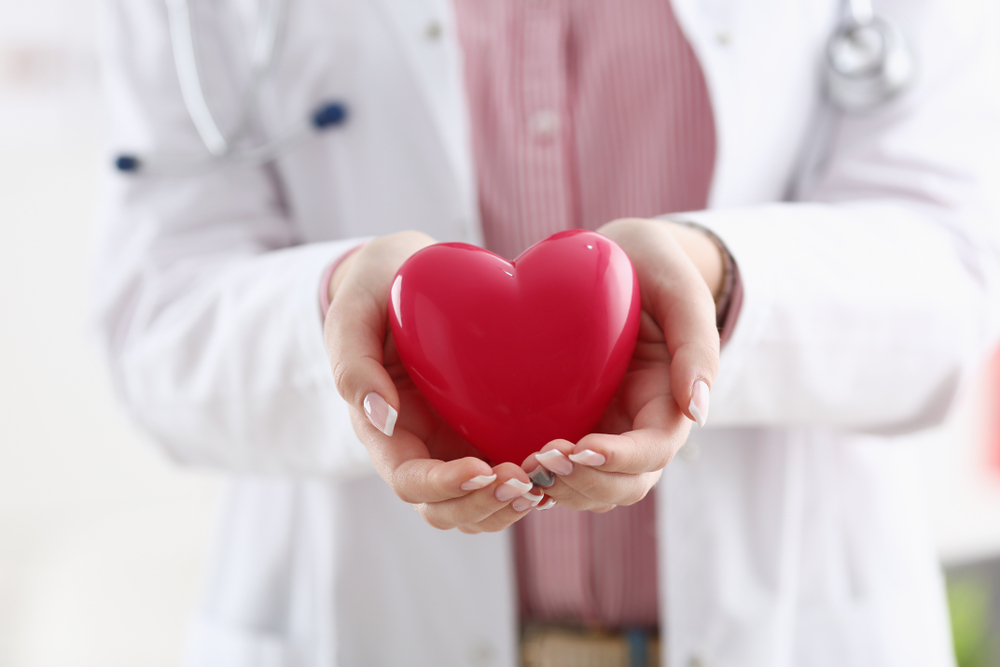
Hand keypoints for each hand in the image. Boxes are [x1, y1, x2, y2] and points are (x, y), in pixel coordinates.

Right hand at [324, 232, 539, 532]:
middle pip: (448, 509)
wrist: (414, 276)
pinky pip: (510, 471)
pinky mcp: (490, 431)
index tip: (480, 468)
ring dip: (510, 505)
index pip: (409, 482)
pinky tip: (561, 467)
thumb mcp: (353, 312)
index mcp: (385, 431)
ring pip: (481, 505)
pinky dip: (532, 482)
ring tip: (544, 485)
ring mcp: (457, 444)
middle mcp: (422, 449)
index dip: (444, 485)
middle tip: (524, 483)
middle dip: (484, 506)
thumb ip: (354, 362)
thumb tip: (380, 417)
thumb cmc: (377, 289)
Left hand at [521, 218, 721, 510]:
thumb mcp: (680, 289)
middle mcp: (635, 425)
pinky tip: (507, 465)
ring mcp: (601, 428)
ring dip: (559, 488)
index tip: (583, 446)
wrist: (611, 258)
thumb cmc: (652, 266)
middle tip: (541, 460)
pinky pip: (556, 466)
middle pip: (621, 485)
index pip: (653, 451)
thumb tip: (698, 411)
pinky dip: (538, 476)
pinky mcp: (567, 422)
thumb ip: (696, 344)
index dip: (621, 458)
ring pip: (588, 487)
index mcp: (667, 401)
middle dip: (585, 483)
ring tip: (521, 467)